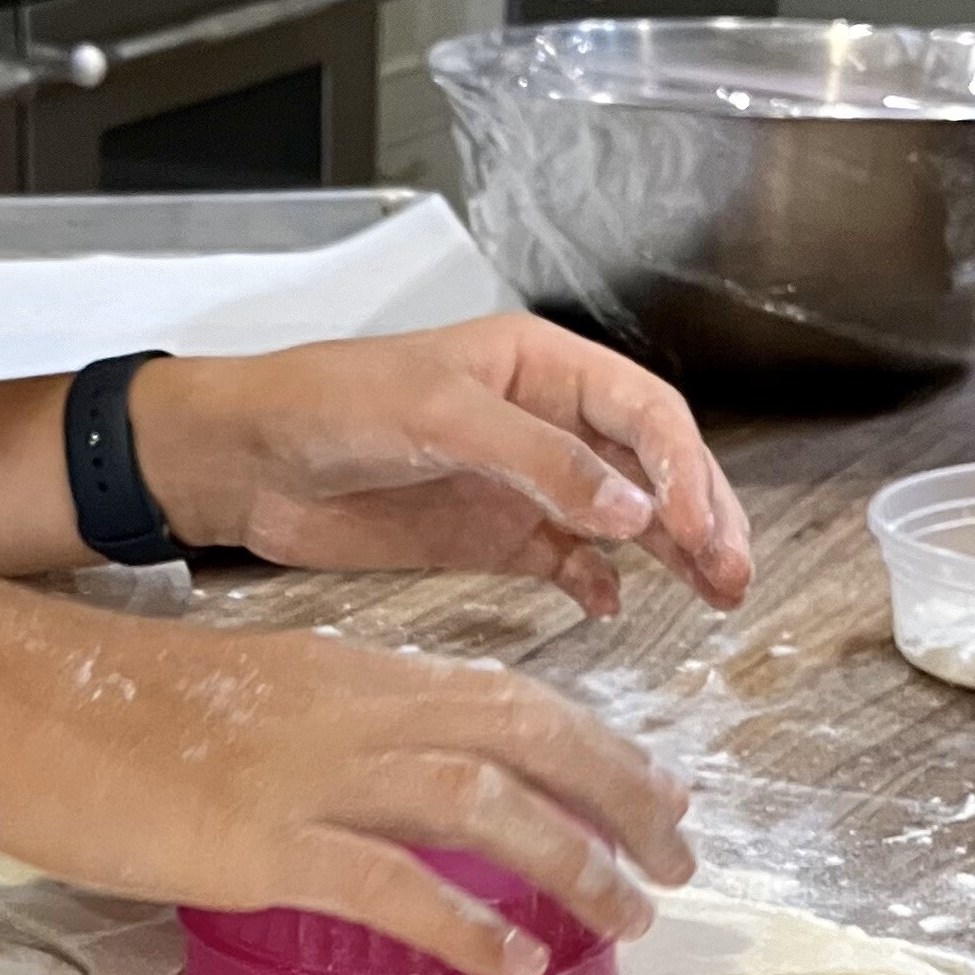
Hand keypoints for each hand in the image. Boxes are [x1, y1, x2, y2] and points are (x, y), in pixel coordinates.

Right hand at [0, 600, 694, 974]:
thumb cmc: (99, 705)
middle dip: (623, 796)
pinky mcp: (259, 843)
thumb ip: (317, 731)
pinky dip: (466, 922)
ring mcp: (307, 775)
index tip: (652, 791)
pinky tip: (513, 960)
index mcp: (346, 672)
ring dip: (575, 861)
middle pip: (528, 735)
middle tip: (680, 858)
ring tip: (627, 916)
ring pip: (485, 803)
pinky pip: (391, 884)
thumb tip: (373, 790)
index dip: (596, 743)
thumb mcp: (239, 698)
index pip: (505, 695)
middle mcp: (349, 710)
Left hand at [130, 318, 752, 617]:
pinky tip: (612, 608)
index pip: (643, 413)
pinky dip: (597, 584)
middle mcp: (543, 420)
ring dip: (670, 554)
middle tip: (732, 575)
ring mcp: (521, 482)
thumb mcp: (434, 419)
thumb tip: (632, 510)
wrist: (242, 461)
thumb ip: (536, 461)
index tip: (700, 529)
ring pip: (622, 517)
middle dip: (700, 515)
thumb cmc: (323, 406)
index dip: (684, 469)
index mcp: (539, 366)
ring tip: (716, 596)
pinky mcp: (491, 534)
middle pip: (651, 467)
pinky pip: (568, 560)